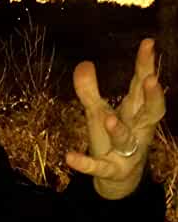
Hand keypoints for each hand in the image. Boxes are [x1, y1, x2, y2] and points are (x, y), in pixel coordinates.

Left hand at [65, 38, 164, 199]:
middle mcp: (137, 129)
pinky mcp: (111, 169)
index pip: (142, 85)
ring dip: (119, 130)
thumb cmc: (112, 138)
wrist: (118, 178)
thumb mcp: (98, 112)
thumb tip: (84, 63)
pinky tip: (69, 157)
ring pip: (127, 140)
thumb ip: (90, 90)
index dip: (146, 65)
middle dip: (153, 97)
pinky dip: (85, 163)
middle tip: (150, 79)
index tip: (148, 43)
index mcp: (135, 112)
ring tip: (108, 119)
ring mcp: (126, 151)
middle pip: (150, 111)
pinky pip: (99, 166)